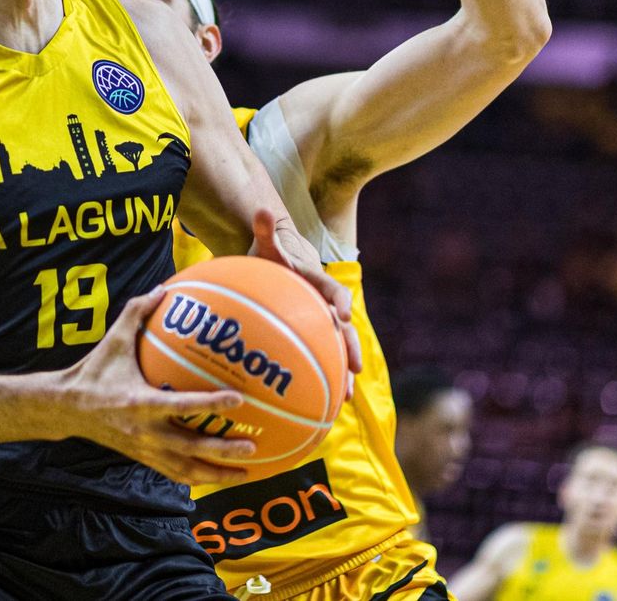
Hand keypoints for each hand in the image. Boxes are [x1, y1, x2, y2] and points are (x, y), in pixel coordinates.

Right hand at [60, 287, 256, 486]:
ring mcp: (144, 449)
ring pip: (186, 469)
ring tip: (246, 473)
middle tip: (252, 444)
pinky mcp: (142, 458)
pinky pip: (174, 473)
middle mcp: (145, 431)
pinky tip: (218, 477)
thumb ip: (137, 313)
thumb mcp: (113, 340)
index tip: (239, 399)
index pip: (183, 405)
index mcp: (141, 402)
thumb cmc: (93, 372)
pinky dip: (198, 477)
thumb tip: (163, 288)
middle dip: (223, 449)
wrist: (67, 408)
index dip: (212, 403)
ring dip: (217, 474)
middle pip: (191, 447)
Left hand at [248, 211, 362, 394]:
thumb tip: (262, 209)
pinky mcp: (312, 339)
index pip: (334, 291)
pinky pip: (322, 360)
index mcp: (318, 283)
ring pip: (337, 350)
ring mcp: (320, 325)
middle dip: (350, 348)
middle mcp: (324, 306)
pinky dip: (325, 380)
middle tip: (355, 367)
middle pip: (343, 329)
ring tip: (347, 396)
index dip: (341, 302)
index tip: (342, 314)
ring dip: (344, 372)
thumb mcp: (266, 245)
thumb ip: (265, 230)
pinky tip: (324, 406)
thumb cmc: (269, 258)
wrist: (274, 268)